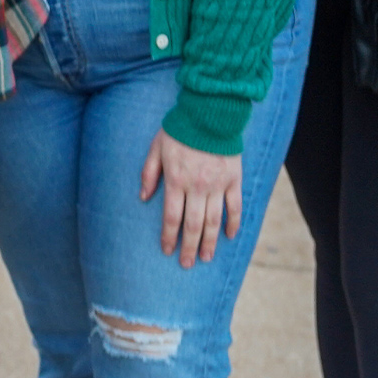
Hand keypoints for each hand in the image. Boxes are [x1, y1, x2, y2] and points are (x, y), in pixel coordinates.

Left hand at [138, 129, 243, 269]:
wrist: (209, 113)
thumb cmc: (179, 130)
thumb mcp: (156, 148)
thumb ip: (148, 174)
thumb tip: (143, 198)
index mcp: (176, 181)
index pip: (171, 217)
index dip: (168, 236)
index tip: (166, 250)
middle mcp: (197, 187)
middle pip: (193, 225)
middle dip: (189, 247)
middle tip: (187, 264)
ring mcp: (217, 185)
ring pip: (214, 221)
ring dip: (210, 242)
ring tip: (206, 257)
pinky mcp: (234, 180)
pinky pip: (235, 206)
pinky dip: (233, 223)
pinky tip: (229, 236)